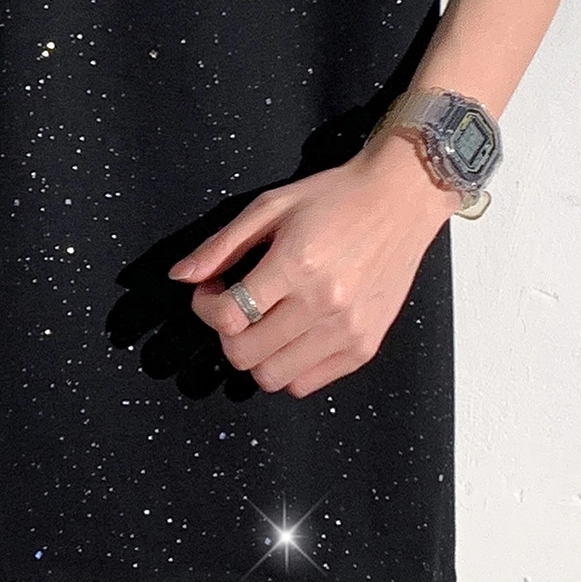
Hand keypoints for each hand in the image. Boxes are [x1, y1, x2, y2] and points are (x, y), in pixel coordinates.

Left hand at [166, 136, 457, 398]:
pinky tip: (292, 334)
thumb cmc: (335, 198)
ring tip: (265, 322)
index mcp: (295, 265)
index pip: (229, 318)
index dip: (205, 308)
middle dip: (227, 333)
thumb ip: (221, 245)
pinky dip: (289, 367)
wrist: (399, 202)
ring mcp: (348, 331)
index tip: (211, 291)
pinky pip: (308, 383)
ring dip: (256, 355)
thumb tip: (181, 276)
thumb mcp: (269, 207)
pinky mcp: (365, 346)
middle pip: (245, 355)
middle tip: (236, 306)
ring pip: (273, 378)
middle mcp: (323, 304)